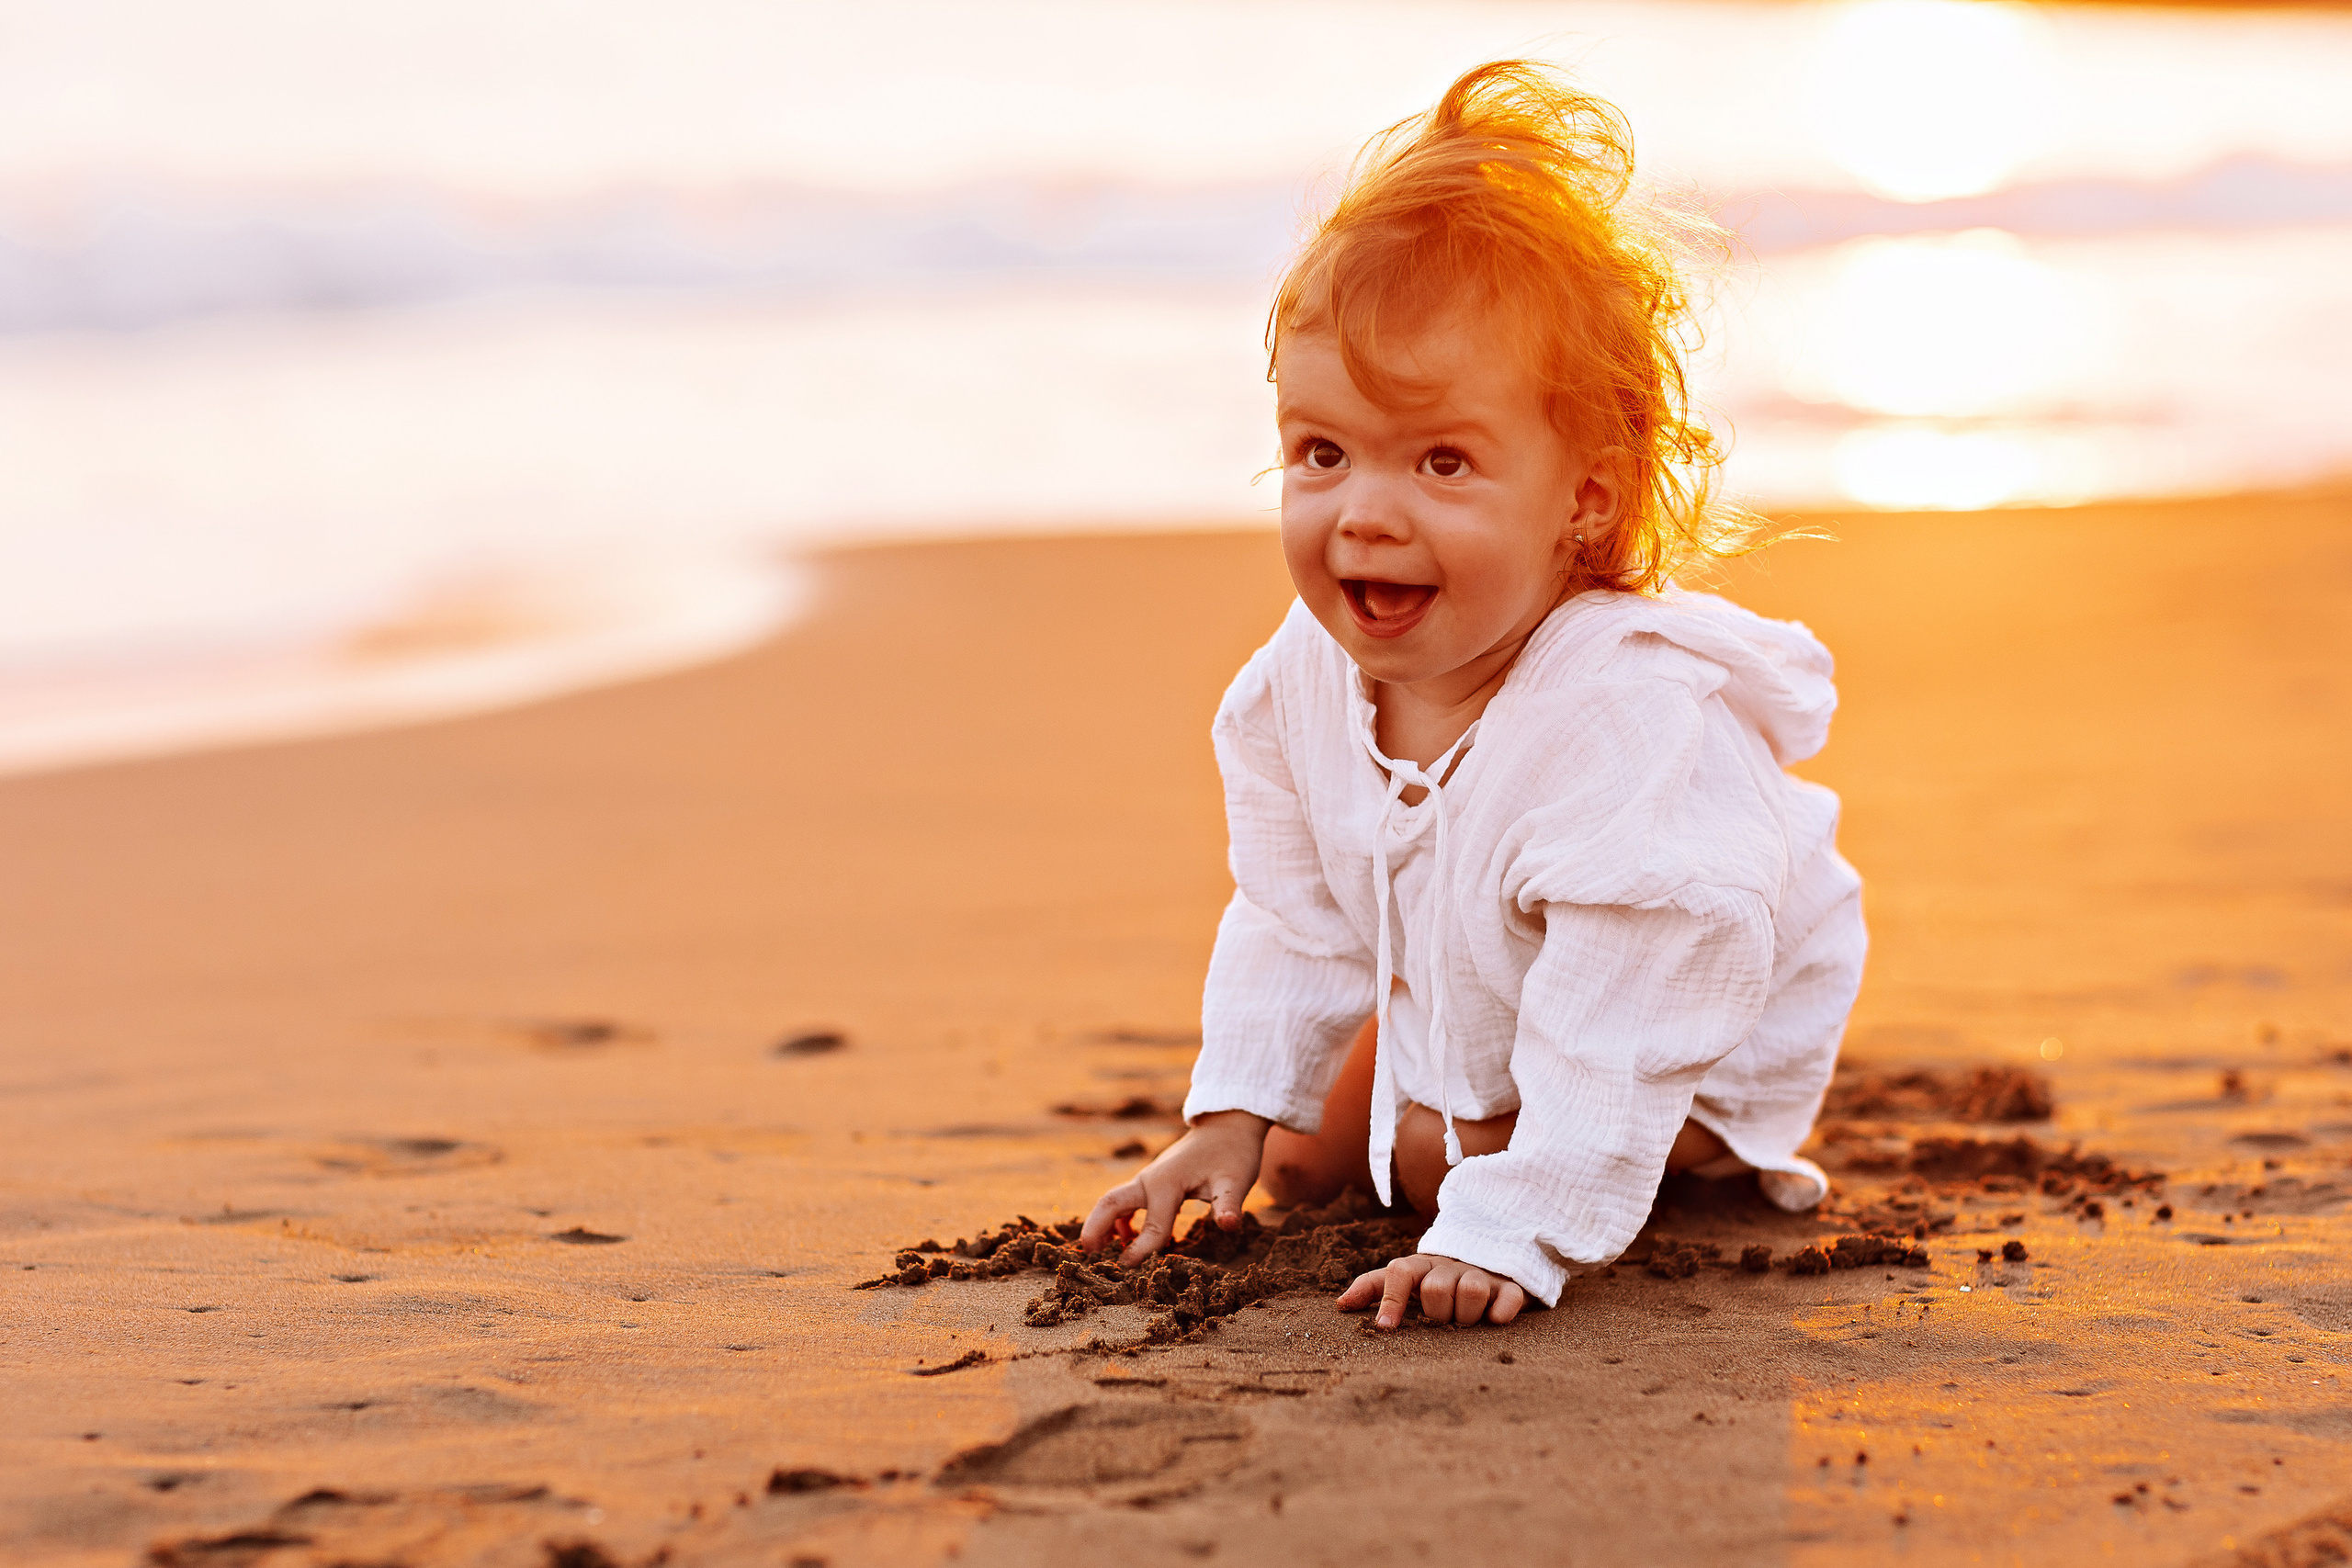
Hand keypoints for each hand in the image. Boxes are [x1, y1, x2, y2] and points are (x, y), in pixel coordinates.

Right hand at [1079, 1110, 1269, 1264]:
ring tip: (1099, 1253)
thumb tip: (1230, 1225)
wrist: (1228, 1127)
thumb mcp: (1236, 1180)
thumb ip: (1229, 1205)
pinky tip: (1126, 1239)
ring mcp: (1148, 1180)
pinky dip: (1120, 1221)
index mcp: (1167, 1183)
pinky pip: (1126, 1202)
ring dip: (1103, 1225)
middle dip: (1095, 1229)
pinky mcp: (1152, 1182)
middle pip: (1110, 1203)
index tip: (1127, 1272)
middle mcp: (1149, 1180)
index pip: (1153, 1226)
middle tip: (1087, 1256)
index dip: (1140, 1251)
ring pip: (1113, 1202)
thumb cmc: (1233, 1154)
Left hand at [1336, 1252, 1526, 1328]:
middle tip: (1442, 1322)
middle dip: (1437, 1313)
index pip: (1399, 1272)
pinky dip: (1502, 1311)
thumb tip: (1340, 1305)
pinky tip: (1495, 1321)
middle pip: (1436, 1288)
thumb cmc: (1434, 1281)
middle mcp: (1449, 1267)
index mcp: (1420, 1266)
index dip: (1390, 1299)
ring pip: (1472, 1290)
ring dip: (1467, 1314)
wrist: (1484, 1264)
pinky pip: (1508, 1297)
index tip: (1385, 1329)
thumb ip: (1372, 1287)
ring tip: (1465, 1323)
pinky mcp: (1509, 1287)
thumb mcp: (1404, 1281)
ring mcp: (1481, 1274)